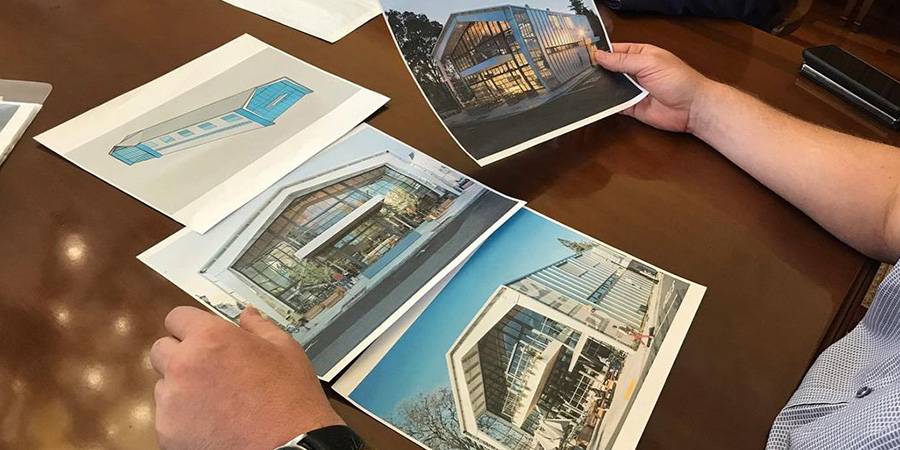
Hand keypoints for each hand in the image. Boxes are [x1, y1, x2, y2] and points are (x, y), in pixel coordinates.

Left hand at [150, 306, 343, 449]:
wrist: (288, 448)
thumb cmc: (289, 401)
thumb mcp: (286, 351)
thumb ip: (260, 327)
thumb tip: (248, 315)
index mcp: (211, 339)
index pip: (177, 318)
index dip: (189, 326)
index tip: (198, 336)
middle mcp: (184, 366)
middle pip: (161, 350)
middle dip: (180, 356)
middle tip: (207, 370)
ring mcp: (172, 402)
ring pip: (163, 386)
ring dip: (181, 390)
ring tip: (214, 403)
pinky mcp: (167, 434)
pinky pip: (167, 419)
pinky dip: (183, 421)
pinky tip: (211, 424)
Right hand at [594, 43, 716, 132]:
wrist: (691, 108)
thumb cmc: (679, 80)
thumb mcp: (649, 63)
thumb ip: (623, 60)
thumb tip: (600, 55)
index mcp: (640, 54)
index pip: (615, 50)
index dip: (600, 52)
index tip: (584, 54)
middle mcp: (635, 71)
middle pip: (610, 69)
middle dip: (598, 70)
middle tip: (580, 71)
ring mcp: (633, 89)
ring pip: (610, 87)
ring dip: (600, 87)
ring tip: (583, 85)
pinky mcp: (631, 106)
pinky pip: (614, 104)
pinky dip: (605, 103)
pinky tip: (595, 101)